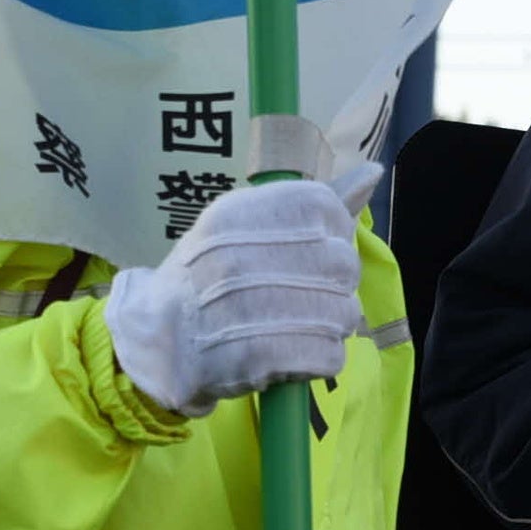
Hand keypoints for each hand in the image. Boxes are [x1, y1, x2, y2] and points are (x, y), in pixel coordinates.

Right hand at [100, 163, 380, 416]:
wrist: (157, 341)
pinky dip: (320, 358)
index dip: (332, 232)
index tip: (310, 248)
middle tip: (304, 293)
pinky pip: (330, 354)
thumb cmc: (208, 277)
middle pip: (343, 263)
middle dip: (335, 283)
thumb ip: (315, 202)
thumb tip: (373, 171)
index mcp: (234, 213)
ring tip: (298, 324)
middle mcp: (238, 255)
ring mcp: (246, 305)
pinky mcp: (256, 356)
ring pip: (344, 311)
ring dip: (331, 324)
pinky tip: (293, 351)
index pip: (324, 207)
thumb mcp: (245, 227)